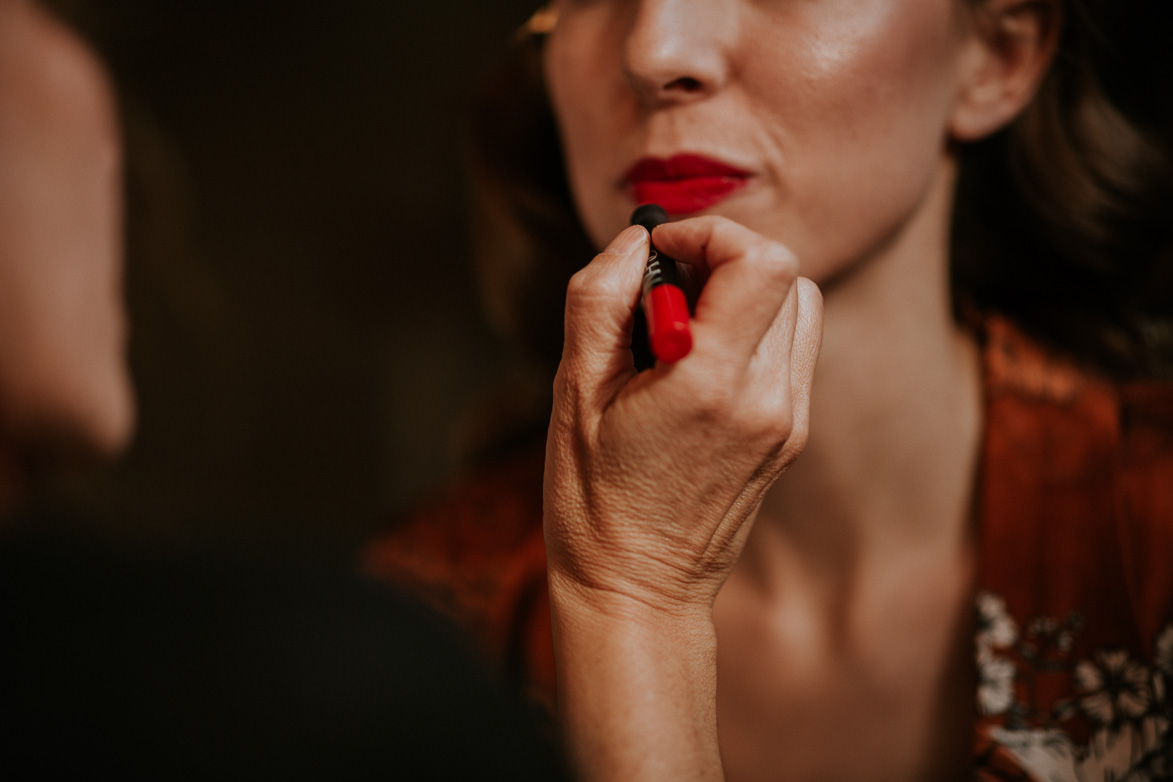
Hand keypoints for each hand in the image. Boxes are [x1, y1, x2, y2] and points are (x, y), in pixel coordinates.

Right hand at [544, 216, 822, 615]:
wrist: (637, 590)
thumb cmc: (592, 501)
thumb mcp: (573, 393)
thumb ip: (599, 300)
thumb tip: (634, 242)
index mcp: (709, 385)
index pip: (761, 261)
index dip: (710, 232)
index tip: (661, 251)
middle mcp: (767, 399)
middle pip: (786, 273)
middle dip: (724, 258)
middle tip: (665, 288)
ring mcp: (788, 420)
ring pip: (798, 306)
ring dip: (743, 293)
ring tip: (682, 328)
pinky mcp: (791, 435)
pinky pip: (792, 348)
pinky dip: (753, 330)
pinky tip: (700, 363)